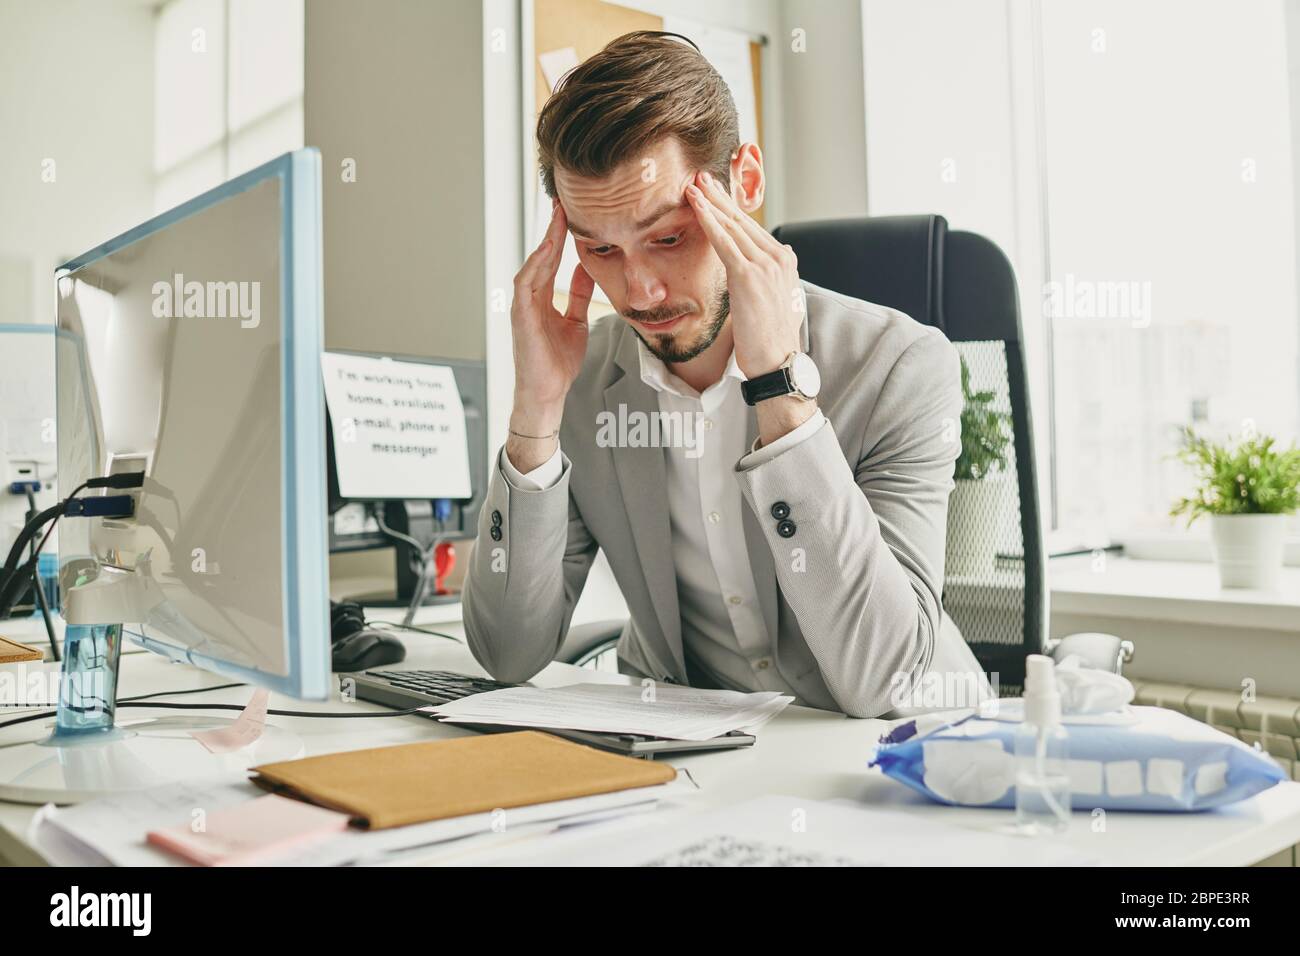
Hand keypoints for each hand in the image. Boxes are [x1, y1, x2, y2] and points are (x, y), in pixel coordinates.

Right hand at [510, 201, 593, 410]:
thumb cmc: (558, 361)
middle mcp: (530, 297)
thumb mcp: (576, 321)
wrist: (548, 392)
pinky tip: (548, 249)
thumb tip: (587, 268)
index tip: (570, 210)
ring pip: (533, 264)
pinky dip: (536, 265)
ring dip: (545, 239)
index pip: (552, 258)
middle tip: (561, 200)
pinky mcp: (520, 316)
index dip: (560, 234)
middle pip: (542, 255)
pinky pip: (526, 284)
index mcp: (542, 297)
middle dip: (551, 227)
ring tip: (557, 216)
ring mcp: (523, 305)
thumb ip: (578, 295)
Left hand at [685, 170, 803, 378]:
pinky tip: (696, 206)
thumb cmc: (774, 337)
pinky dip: (708, 221)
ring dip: (710, 203)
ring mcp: (765, 264)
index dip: (731, 209)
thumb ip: (779, 274)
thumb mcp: (783, 298)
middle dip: (720, 197)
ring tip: (693, 186)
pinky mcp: (748, 275)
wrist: (776, 360)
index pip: (753, 228)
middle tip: (701, 178)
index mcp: (785, 260)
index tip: (715, 194)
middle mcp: (778, 256)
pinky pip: (724, 242)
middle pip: (742, 220)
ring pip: (731, 226)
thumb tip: (782, 254)